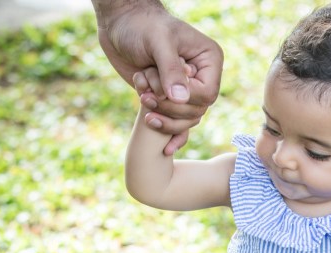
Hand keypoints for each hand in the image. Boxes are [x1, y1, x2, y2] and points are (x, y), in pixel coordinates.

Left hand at [94, 0, 222, 154]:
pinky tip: (164, 150)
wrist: (121, 24)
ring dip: (163, 118)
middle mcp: (202, 78)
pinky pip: (178, 125)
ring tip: (143, 101)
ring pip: (187, 121)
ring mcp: (186, 91)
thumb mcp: (158, 42)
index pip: (207, 94)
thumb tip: (181, 99)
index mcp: (209, 61)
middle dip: (170, 108)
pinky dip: (170, 135)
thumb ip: (171, 70)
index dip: (185, 99)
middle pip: (197, 110)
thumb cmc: (142, 26)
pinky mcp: (169, 100)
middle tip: (146, 95)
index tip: (161, 89)